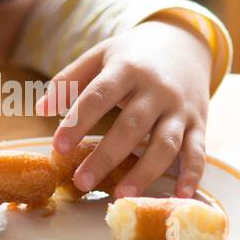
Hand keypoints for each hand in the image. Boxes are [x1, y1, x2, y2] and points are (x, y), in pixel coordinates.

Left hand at [36, 17, 212, 197]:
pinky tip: (181, 196)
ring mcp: (180, 108)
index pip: (99, 95)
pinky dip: (193, 174)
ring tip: (121, 196)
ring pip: (165, 143)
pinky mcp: (199, 123)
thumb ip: (70, 79)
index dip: (78, 122)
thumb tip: (40, 108)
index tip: (58, 147)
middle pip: (132, 125)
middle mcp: (157, 89)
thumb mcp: (101, 55)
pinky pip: (198, 151)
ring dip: (145, 172)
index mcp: (127, 68)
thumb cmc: (134, 55)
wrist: (185, 43)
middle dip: (106, 156)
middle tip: (81, 181)